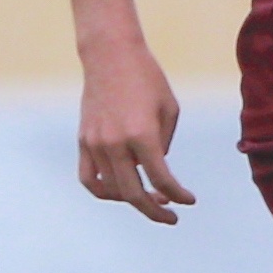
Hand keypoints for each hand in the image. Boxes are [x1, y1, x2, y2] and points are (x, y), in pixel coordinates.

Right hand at [77, 36, 195, 224]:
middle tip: (171, 217)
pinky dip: (103, 191)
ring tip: (151, 197)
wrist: (111, 55)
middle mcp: (115, 144)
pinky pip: (89, 178)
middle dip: (155, 211)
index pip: (162, 179)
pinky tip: (120, 192)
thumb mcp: (169, 110)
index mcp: (142, 135)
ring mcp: (95, 144)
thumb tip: (156, 171)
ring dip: (132, 200)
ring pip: (111, 190)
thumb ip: (163, 145)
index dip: (178, 195)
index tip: (189, 201)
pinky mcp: (83, 141)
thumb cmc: (147, 79)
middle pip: (134, 194)